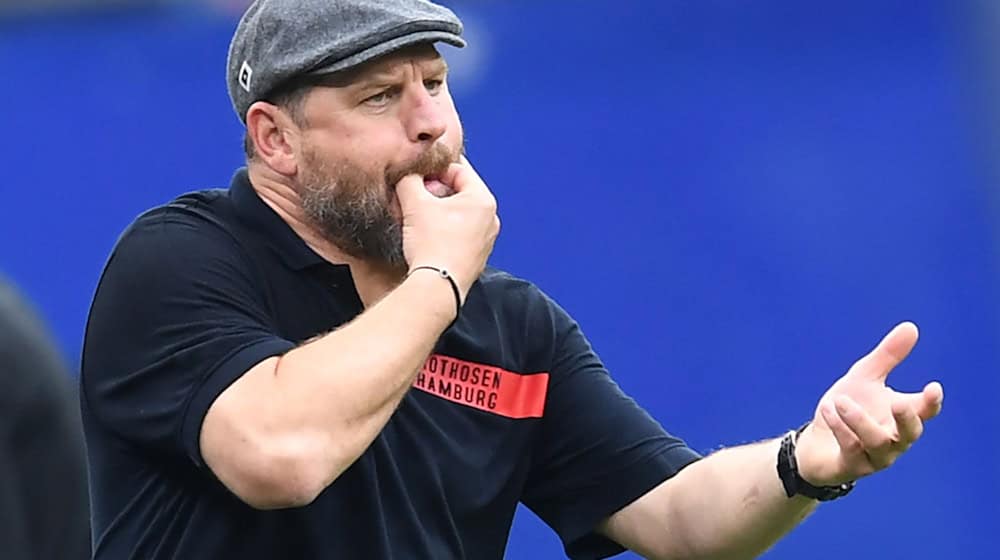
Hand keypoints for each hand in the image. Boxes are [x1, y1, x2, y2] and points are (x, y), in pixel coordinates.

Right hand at [395, 156, 499, 298]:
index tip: (417, 174)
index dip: (434, 168)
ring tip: (416, 216)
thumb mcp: (414, 203)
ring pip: (459, 214)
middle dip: (435, 191)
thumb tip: (407, 174)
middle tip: (413, 195)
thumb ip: (409, 179)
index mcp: (483, 200)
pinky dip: (443, 229)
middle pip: (460, 192)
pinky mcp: (476, 258)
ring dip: (437, 211)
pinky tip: (425, 236)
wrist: (436, 288)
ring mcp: (486, 240)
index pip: (460, 169)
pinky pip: (459, 234)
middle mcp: (491, 219)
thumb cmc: (431, 245)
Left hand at [794, 322, 943, 485]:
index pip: (925, 411)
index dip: (932, 402)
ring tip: (841, 401)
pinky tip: (829, 410)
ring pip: (878, 443)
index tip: (934, 387)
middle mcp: (894, 439)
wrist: (815, 442)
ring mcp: (875, 456)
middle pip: (910, 434)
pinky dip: (840, 429)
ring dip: (860, 420)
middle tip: (899, 401)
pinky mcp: (853, 467)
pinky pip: (852, 449)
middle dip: (907, 419)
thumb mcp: (864, 378)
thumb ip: (888, 356)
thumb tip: (911, 327)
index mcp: (901, 416)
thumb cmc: (845, 410)